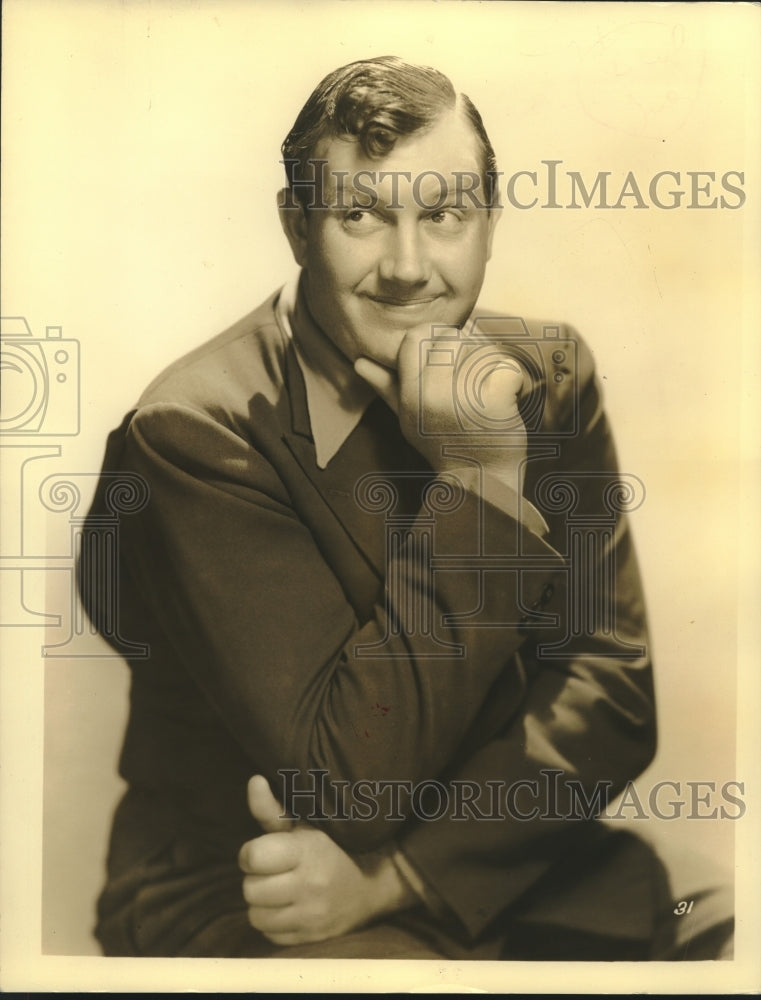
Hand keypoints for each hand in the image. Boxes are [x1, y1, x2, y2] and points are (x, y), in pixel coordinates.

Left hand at [238, 776, 416, 945]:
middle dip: (257, 878)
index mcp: (307, 851)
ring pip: (256, 916)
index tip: (264, 850)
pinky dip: (274, 922)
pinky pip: (270, 935)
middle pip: (250, 890)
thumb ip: (273, 807)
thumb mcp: (304, 822)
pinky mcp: (313, 939)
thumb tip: (254, 781)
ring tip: (280, 890)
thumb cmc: (333, 845)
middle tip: (274, 871)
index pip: (252, 857)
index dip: (251, 853)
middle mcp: (310, 886)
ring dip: (263, 903)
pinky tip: (289, 907)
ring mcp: (312, 917)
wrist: (375, 881)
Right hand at [354, 325, 526, 495]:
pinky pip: (506, 367)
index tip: (446, 355)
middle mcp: (433, 394)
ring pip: (482, 350)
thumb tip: (359, 362)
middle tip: (471, 376)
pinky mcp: (495, 403)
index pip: (416, 336)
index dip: (434, 337)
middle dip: (466, 349)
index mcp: (411, 395)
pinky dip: (513, 381)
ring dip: (490, 366)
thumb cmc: (443, 446)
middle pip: (452, 337)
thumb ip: (386, 387)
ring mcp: (464, 398)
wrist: (479, 482)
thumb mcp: (409, 418)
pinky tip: (505, 400)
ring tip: (486, 393)